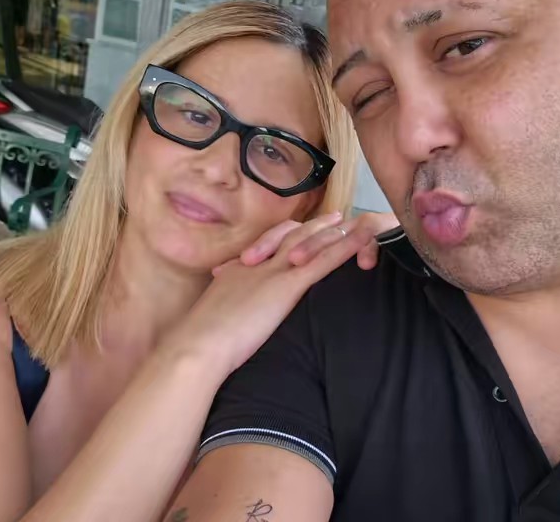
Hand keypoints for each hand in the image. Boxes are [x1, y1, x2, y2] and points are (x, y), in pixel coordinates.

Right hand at [174, 212, 373, 375]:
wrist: (200, 343)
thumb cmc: (203, 338)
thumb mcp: (215, 313)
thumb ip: (228, 303)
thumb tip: (228, 306)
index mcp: (242, 270)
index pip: (269, 245)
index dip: (288, 235)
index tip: (302, 230)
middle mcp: (260, 264)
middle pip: (290, 235)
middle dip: (313, 226)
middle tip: (334, 217)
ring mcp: (275, 272)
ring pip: (310, 242)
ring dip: (332, 231)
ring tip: (351, 223)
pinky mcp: (289, 286)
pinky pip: (323, 262)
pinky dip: (344, 250)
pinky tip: (359, 243)